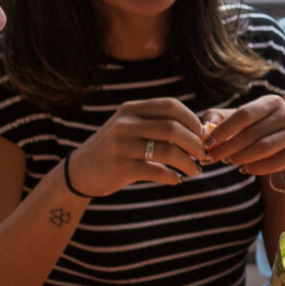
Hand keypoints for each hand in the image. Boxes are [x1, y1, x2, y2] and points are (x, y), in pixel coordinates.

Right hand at [66, 97, 209, 198]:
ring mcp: (121, 145)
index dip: (192, 119)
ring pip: (168, 150)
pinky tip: (176, 179)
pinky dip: (172, 176)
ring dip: (188, 162)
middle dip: (195, 143)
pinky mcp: (120, 168)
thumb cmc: (116, 148)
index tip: (203, 134)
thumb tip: (201, 131)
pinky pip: (156, 171)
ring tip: (196, 171)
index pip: (170, 106)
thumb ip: (157, 124)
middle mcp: (125, 124)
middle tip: (204, 155)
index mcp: (131, 109)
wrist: (80, 171)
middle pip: (173, 128)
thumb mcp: (130, 128)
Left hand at [201, 96, 284, 182]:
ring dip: (242, 157)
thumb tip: (204, 125)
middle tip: (213, 157)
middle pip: (252, 133)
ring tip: (231, 161)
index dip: (224, 129)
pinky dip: (258, 168)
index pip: (244, 114)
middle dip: (229, 147)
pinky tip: (246, 169)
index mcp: (272, 102)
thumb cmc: (266, 130)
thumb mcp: (246, 121)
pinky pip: (277, 161)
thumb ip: (223, 119)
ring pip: (264, 147)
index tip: (208, 143)